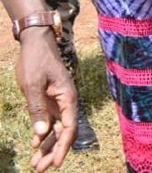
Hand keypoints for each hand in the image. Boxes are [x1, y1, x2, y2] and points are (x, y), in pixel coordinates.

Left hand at [17, 28, 76, 172]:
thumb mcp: (33, 85)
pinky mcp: (51, 100)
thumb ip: (37, 109)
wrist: (37, 42)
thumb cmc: (36, 60)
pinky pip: (51, 121)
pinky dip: (43, 135)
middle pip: (64, 132)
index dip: (62, 147)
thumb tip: (41, 134)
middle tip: (39, 169)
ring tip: (35, 163)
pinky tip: (35, 145)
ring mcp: (59, 101)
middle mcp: (67, 102)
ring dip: (47, 146)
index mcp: (68, 97)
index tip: (54, 164)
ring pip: (57, 129)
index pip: (69, 128)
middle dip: (52, 152)